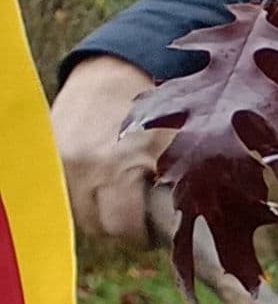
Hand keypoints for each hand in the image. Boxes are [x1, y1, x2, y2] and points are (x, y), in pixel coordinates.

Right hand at [50, 54, 168, 243]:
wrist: (116, 68)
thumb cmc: (157, 106)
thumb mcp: (180, 143)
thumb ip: (187, 185)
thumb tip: (202, 229)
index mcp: (116, 164)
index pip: (123, 228)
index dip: (143, 235)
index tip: (155, 229)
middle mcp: (82, 164)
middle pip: (98, 226)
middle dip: (122, 227)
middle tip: (141, 217)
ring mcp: (62, 157)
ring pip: (79, 212)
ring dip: (100, 212)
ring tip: (122, 198)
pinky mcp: (49, 151)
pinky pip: (66, 190)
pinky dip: (85, 193)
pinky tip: (103, 182)